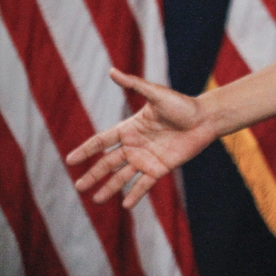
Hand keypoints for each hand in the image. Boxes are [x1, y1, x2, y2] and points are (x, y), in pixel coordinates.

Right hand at [67, 69, 217, 208]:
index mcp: (130, 128)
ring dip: (110, 188)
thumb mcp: (156, 94)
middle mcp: (135, 145)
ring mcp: (147, 158)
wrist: (206, 118)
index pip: (102, 141)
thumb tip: (112, 70)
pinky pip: (145, 183)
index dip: (86, 150)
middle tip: (78, 187)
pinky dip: (135, 193)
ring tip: (96, 199)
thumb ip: (134, 85)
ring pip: (123, 175)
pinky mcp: (161, 167)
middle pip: (109, 162)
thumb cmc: (182, 104)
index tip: (70, 160)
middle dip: (93, 174)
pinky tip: (125, 205)